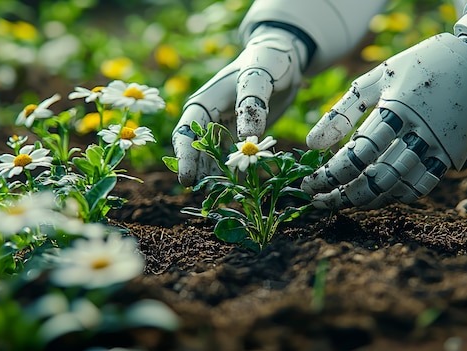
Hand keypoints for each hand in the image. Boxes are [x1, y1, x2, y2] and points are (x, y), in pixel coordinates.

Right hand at [172, 25, 307, 185]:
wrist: (282, 60)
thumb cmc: (267, 62)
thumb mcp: (260, 76)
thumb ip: (252, 103)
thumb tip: (247, 138)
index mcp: (205, 102)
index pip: (186, 133)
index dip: (184, 157)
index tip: (187, 179)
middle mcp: (209, 118)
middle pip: (195, 151)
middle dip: (197, 173)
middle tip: (203, 195)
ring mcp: (224, 130)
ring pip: (212, 159)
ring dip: (214, 177)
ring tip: (219, 197)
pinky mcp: (240, 137)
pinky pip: (232, 159)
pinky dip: (233, 173)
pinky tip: (238, 187)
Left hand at [301, 33, 466, 208]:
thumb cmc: (414, 67)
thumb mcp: (374, 79)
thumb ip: (341, 112)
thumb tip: (310, 145)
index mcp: (397, 108)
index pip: (358, 153)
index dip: (331, 174)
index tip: (310, 183)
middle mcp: (420, 131)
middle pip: (377, 177)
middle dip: (344, 195)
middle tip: (320, 200)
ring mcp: (439, 146)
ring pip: (399, 187)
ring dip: (367, 200)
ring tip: (343, 200)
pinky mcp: (451, 155)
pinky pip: (422, 186)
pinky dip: (396, 196)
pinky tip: (376, 196)